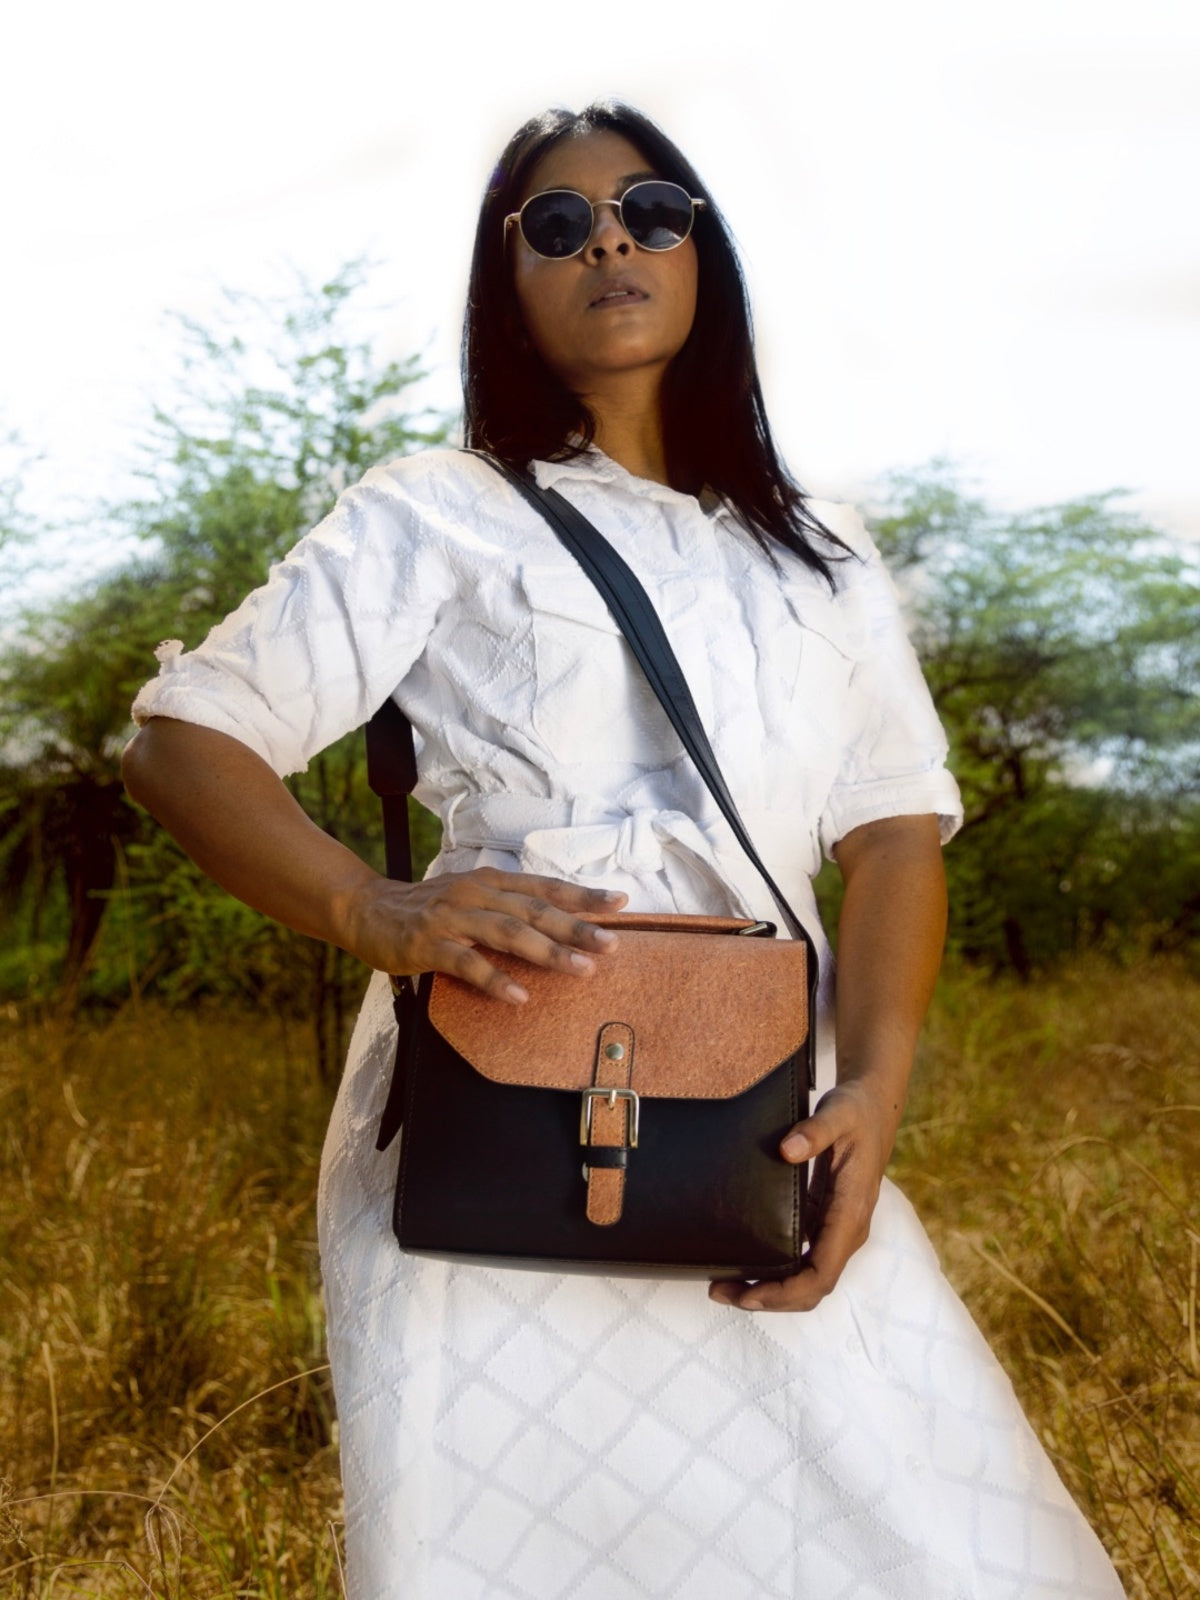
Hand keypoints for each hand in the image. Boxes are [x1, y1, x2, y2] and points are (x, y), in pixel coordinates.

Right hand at [340, 866, 627, 1002]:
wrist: (367, 910)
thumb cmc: (427, 910)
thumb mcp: (472, 897)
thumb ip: (507, 906)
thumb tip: (556, 923)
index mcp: (491, 881)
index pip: (545, 887)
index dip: (583, 895)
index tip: (620, 903)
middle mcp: (476, 893)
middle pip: (535, 909)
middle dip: (577, 926)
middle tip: (612, 944)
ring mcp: (453, 917)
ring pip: (509, 933)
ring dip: (548, 951)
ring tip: (581, 969)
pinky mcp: (430, 944)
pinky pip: (468, 963)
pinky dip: (496, 980)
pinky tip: (519, 997)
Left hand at [708, 1079, 892, 1312]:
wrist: (873, 1106)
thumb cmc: (856, 1111)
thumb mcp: (837, 1113)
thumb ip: (815, 1130)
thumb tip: (787, 1150)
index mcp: (851, 1212)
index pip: (822, 1273)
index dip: (787, 1292)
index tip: (750, 1294)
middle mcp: (847, 1230)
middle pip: (811, 1287)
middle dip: (769, 1298)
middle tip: (721, 1291)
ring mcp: (837, 1228)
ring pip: (807, 1278)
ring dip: (770, 1290)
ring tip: (725, 1285)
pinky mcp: (825, 1221)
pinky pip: (803, 1260)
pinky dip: (776, 1271)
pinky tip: (746, 1263)